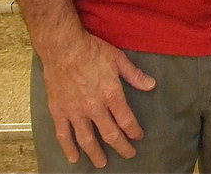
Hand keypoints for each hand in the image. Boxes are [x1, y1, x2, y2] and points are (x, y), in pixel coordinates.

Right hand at [40, 30, 155, 166]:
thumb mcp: (118, 59)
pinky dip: (68, 148)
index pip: (126, 120)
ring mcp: (75, 111)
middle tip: (128, 155)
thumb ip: (134, 75)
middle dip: (121, 147)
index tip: (138, 136)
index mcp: (111, 94)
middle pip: (110, 134)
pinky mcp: (59, 111)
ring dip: (96, 153)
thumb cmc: (92, 50)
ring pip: (87, 139)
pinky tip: (74, 157)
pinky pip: (63, 134)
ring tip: (102, 163)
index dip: (134, 131)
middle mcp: (94, 107)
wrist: (63, 47)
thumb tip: (151, 85)